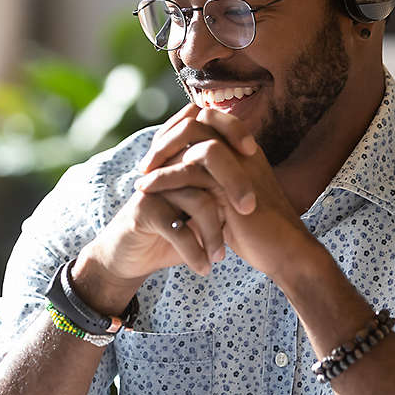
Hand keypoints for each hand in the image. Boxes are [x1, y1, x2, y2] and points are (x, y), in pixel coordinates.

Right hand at [73, 103, 258, 312]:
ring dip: (214, 233)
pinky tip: (204, 268)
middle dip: (235, 184)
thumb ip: (222, 192)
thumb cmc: (173, 231)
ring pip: (198, 200)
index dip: (233, 130)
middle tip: (248, 210)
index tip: (254, 152)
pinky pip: (178, 229)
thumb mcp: (201, 211)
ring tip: (221, 257)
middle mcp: (168, 166)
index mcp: (182, 159)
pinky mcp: (143, 211)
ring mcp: (155, 187)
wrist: (132, 257)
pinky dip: (195, 252)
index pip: (208, 126)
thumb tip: (263, 184)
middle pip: (207, 159)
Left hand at [134, 106, 315, 279]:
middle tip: (146, 163)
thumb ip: (211, 181)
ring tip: (142, 175)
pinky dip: (163, 177)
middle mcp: (243, 149)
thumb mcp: (230, 199)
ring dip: (162, 153)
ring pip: (194, 137)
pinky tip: (146, 189)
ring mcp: (240, 163)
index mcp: (245, 149)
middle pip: (198, 119)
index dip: (179, 129)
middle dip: (166, 137)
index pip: (207, 118)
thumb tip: (182, 173)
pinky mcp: (232, 184)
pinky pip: (191, 168)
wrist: (284, 253)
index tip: (158, 152)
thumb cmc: (257, 231)